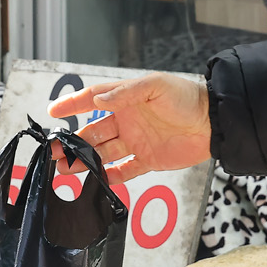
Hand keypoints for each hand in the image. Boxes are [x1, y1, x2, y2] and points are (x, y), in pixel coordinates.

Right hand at [46, 73, 210, 183]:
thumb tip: (99, 99)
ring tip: (65, 168)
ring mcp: (135, 141)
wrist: (213, 122)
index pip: (92, 100)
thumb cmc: (187, 97)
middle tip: (54, 150)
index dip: (71, 104)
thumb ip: (127, 92)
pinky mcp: (147, 160)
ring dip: (84, 160)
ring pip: (102, 153)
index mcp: (126, 99)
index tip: (53, 111)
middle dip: (72, 141)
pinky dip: (109, 177)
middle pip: (92, 132)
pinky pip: (123, 171)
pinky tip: (96, 181)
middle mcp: (126, 120)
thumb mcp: (156, 86)